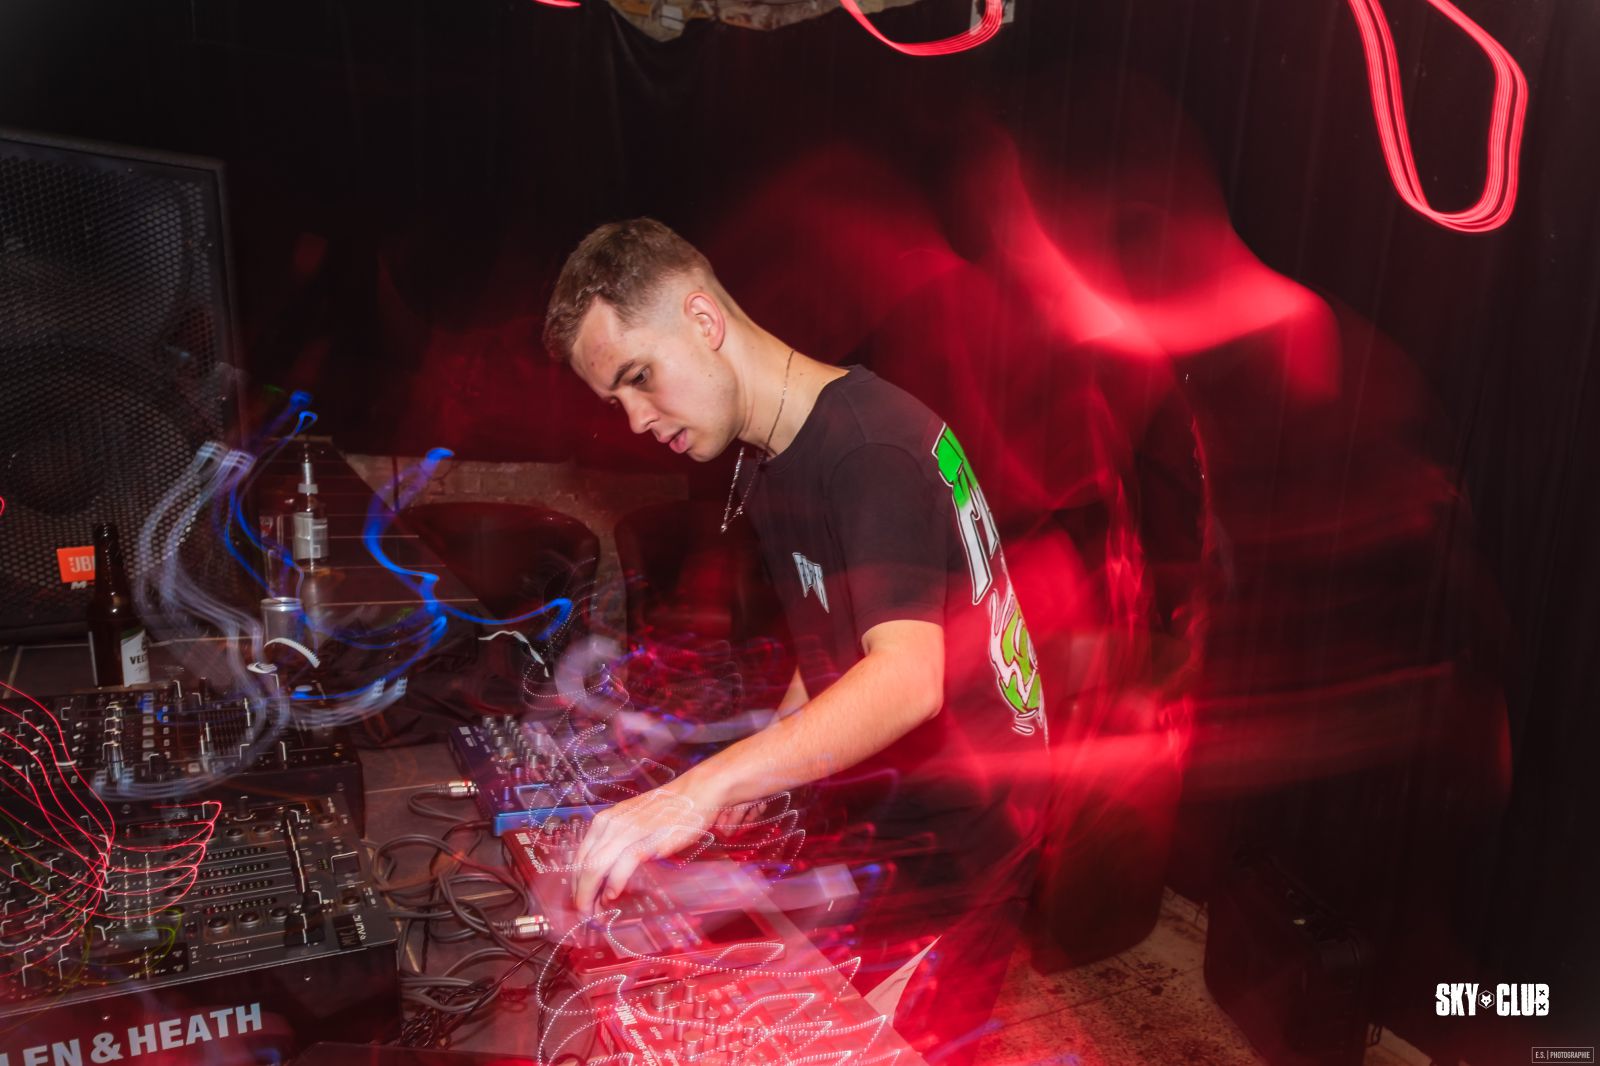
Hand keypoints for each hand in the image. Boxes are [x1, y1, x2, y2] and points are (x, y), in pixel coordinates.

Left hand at [571, 784, 716, 912]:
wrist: (696, 792)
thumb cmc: (665, 810)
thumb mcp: (632, 825)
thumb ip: (616, 846)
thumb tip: (605, 879)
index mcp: (605, 821)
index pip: (580, 858)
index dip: (576, 884)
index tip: (580, 901)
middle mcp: (611, 824)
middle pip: (584, 865)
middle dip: (581, 894)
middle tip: (585, 914)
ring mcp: (629, 831)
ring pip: (597, 866)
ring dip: (592, 894)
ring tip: (595, 912)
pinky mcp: (648, 839)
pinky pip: (624, 863)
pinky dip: (614, 883)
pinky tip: (612, 896)